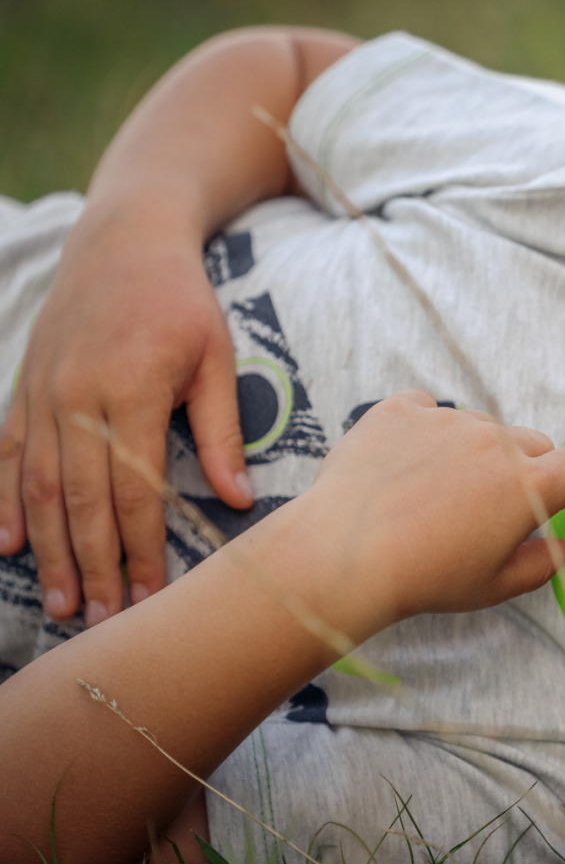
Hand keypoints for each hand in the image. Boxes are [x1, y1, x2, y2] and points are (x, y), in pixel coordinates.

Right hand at [0, 224, 252, 624]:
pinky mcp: (23, 389)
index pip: (136, 488)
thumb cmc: (182, 302)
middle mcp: (76, 396)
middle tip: (100, 622)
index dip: (142, 547)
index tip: (150, 597)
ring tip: (60, 602)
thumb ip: (221, 431)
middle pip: (81, 499)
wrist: (123, 241)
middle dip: (92, 566)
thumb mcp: (218, 357)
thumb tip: (241, 501)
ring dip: (48, 550)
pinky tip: (5, 545)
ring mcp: (41, 393)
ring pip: (38, 486)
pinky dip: (2, 502)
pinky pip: (6, 454)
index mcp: (132, 390)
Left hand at [296, 390, 564, 621]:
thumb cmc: (425, 578)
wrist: (343, 555)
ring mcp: (448, 420)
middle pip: (533, 444)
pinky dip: (426, 427)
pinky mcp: (401, 409)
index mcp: (529, 486)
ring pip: (481, 427)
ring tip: (438, 488)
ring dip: (475, 449)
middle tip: (494, 504)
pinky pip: (427, 407)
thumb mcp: (493, 586)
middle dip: (528, 469)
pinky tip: (407, 459)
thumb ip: (540, 564)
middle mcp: (496, 442)